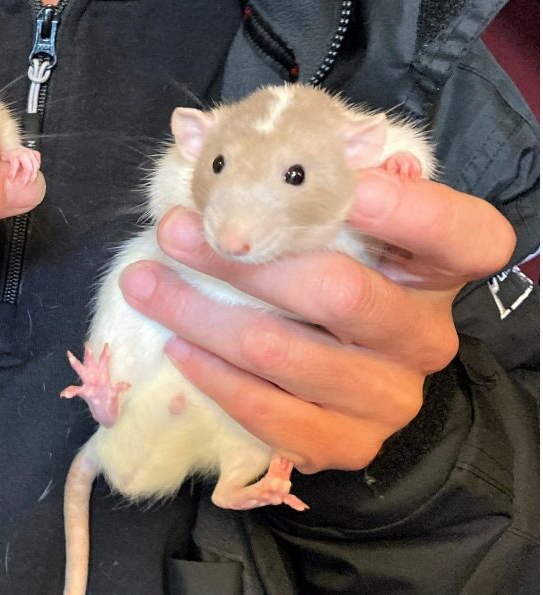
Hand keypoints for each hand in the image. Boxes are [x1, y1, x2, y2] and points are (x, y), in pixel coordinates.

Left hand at [118, 171, 515, 473]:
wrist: (346, 392)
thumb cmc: (334, 286)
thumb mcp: (335, 233)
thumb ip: (302, 185)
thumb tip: (195, 132)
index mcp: (439, 273)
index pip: (464, 236)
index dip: (412, 211)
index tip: (349, 185)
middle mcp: (425, 338)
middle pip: (341, 294)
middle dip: (247, 260)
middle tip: (175, 232)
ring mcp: (388, 399)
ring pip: (285, 354)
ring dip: (203, 317)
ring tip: (148, 287)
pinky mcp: (347, 445)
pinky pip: (270, 413)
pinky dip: (215, 378)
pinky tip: (179, 347)